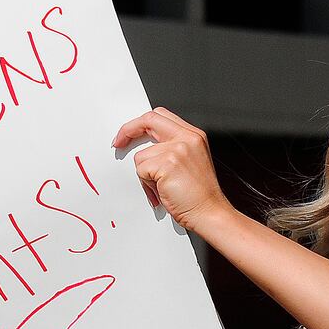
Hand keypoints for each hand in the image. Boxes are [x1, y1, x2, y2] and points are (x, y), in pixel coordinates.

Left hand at [110, 107, 233, 232]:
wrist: (209, 212)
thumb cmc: (199, 195)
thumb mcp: (190, 161)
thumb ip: (171, 148)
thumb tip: (145, 147)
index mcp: (193, 135)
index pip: (161, 116)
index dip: (140, 123)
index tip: (128, 133)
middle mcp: (188, 138)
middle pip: (149, 120)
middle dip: (128, 130)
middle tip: (118, 143)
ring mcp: (178, 149)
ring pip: (142, 155)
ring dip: (145, 174)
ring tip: (161, 187)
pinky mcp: (168, 164)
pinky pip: (142, 170)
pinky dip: (147, 184)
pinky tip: (162, 191)